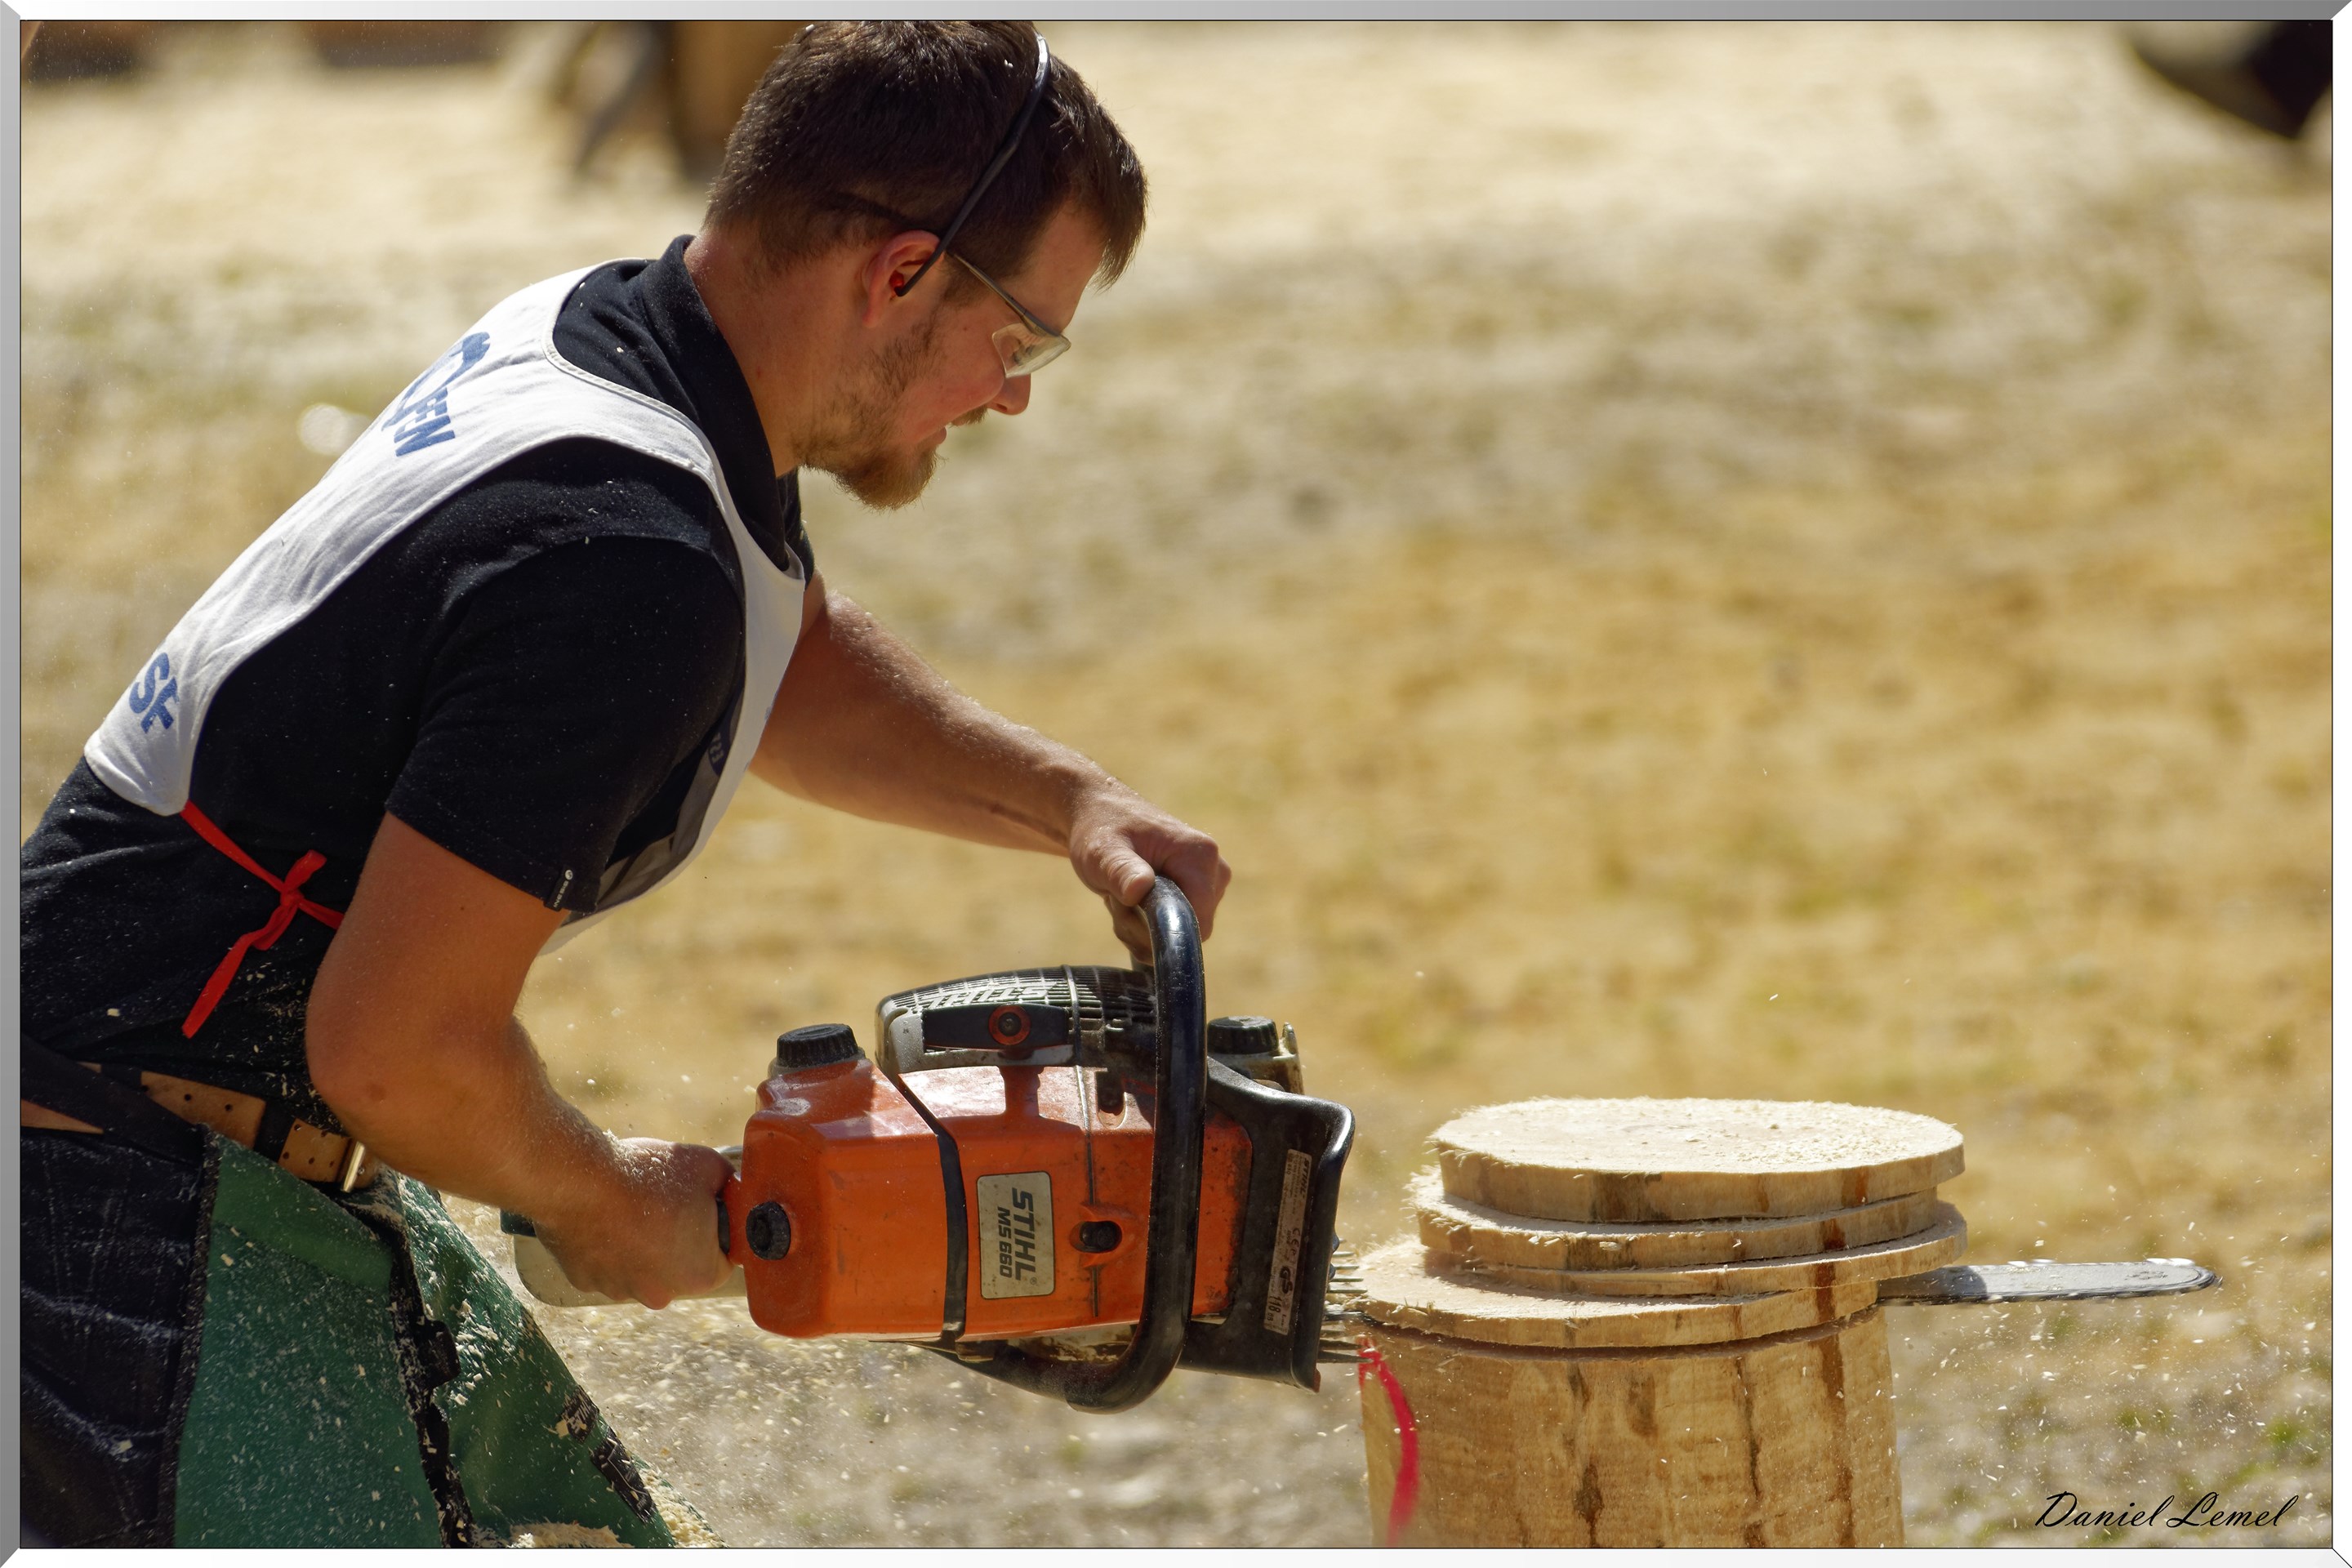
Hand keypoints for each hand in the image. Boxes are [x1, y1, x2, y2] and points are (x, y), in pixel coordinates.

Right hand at [531, 1138, 734, 1308]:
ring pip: (642, 1266)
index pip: (722, 1258)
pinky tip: (605, 1214)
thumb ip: (728, 1185)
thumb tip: (730, 1189)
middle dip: (678, 1237)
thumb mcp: (709, 1165)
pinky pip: (606, 1263)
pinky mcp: (585, 1281)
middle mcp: (661, 1295)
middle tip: (665, 1201)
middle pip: (680, 1266)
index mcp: (700, 1275)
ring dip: (641, 1242)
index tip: (701, 1207)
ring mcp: (619, 1291)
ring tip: (632, 1205)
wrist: (581, 1180)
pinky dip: (608, 1243)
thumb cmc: (650, 1175)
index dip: (715, 1229)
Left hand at [1064, 780, 1232, 959]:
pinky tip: (1127, 902)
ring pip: (1179, 931)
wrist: (1099, 815)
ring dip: (1141, 927)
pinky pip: (1176, 927)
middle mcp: (1214, 869)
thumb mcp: (1102, 852)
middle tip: (1115, 900)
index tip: (1126, 909)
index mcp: (1200, 855)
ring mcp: (1209, 881)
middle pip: (1188, 930)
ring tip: (1119, 896)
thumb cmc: (1101, 829)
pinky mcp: (1198, 891)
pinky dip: (1145, 924)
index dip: (1160, 929)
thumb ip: (1121, 870)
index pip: (1197, 922)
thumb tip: (1139, 889)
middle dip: (1146, 928)